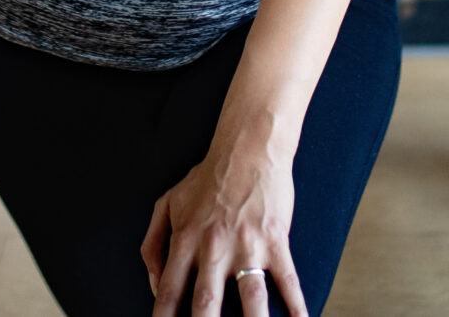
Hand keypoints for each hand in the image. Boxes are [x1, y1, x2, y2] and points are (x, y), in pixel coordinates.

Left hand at [142, 140, 303, 316]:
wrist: (247, 147)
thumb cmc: (207, 176)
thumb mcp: (167, 203)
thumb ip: (153, 245)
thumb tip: (154, 285)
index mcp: (185, 240)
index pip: (169, 291)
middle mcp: (214, 247)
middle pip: (206, 303)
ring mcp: (247, 246)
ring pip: (250, 297)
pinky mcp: (275, 241)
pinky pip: (287, 281)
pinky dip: (296, 307)